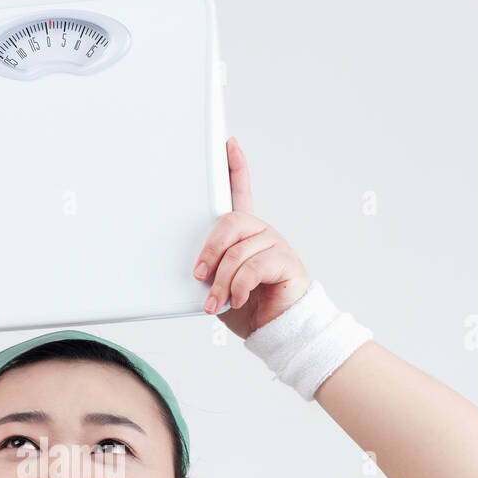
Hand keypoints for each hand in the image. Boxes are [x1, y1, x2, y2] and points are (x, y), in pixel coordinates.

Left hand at [192, 138, 310, 338]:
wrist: (277, 332)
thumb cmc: (248, 308)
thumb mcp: (217, 285)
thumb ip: (208, 269)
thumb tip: (192, 267)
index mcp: (245, 234)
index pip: (240, 193)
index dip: (235, 168)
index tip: (228, 144)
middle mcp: (262, 233)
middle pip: (230, 222)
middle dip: (210, 250)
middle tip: (198, 275)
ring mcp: (275, 245)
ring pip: (238, 252)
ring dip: (220, 281)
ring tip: (215, 302)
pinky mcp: (286, 262)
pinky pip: (254, 267)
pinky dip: (238, 287)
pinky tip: (237, 300)